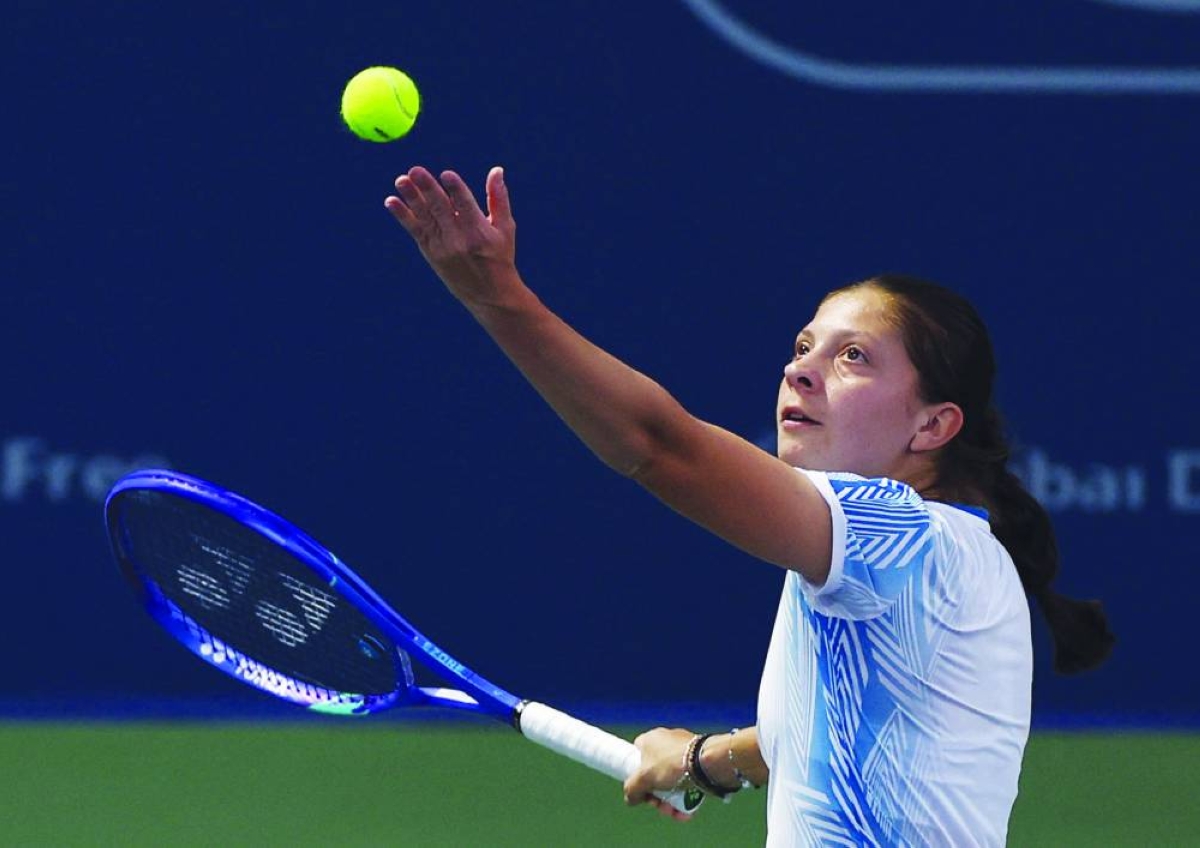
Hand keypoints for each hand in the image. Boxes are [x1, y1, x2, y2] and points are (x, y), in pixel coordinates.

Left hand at [385, 166, 517, 305]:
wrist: (489, 295)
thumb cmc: (500, 257)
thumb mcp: (505, 229)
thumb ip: (498, 198)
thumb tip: (496, 169)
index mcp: (480, 233)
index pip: (466, 207)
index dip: (456, 190)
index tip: (446, 174)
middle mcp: (459, 240)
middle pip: (441, 209)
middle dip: (428, 189)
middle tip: (414, 171)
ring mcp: (442, 247)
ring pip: (425, 218)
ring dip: (411, 198)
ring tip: (401, 181)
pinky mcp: (431, 253)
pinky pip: (415, 231)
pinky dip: (402, 216)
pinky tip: (391, 201)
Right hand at [623, 727, 695, 821]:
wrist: (706, 762)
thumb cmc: (671, 764)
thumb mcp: (643, 779)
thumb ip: (632, 789)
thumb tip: (631, 799)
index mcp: (649, 739)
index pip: (636, 755)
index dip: (636, 775)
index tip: (642, 791)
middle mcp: (665, 741)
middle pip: (655, 774)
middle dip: (656, 795)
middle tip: (661, 807)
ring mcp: (683, 750)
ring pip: (671, 779)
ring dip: (671, 800)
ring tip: (676, 813)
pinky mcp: (697, 759)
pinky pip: (687, 778)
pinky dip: (685, 794)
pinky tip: (687, 811)